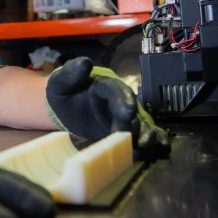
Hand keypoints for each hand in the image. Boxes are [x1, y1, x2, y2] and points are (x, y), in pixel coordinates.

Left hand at [45, 58, 169, 154]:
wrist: (70, 109)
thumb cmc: (66, 94)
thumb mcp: (60, 83)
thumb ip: (69, 74)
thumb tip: (84, 62)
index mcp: (106, 86)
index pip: (117, 91)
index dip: (124, 101)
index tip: (128, 112)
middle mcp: (123, 101)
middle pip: (134, 113)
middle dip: (134, 127)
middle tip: (131, 141)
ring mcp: (130, 118)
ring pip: (145, 127)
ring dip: (146, 139)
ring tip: (140, 151)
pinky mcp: (132, 133)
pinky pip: (150, 137)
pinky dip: (157, 145)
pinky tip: (155, 155)